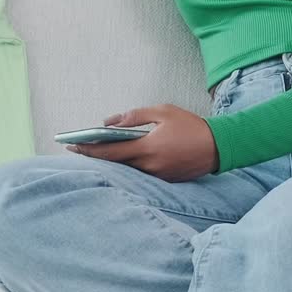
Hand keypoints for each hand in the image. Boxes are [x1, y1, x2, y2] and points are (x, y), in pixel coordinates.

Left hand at [65, 104, 219, 181]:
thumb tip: (110, 122)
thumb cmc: (191, 125)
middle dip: (96, 156)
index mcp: (147, 148)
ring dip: (112, 162)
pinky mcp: (165, 180)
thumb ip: (134, 116)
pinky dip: (129, 166)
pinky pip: (141, 174)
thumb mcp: (162, 111)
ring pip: (127, 170)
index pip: (110, 153)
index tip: (72, 146)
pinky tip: (122, 158)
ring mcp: (157, 176)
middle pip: (115, 164)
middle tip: (77, 148)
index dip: (89, 150)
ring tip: (97, 151)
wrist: (218, 146)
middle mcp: (150, 166)